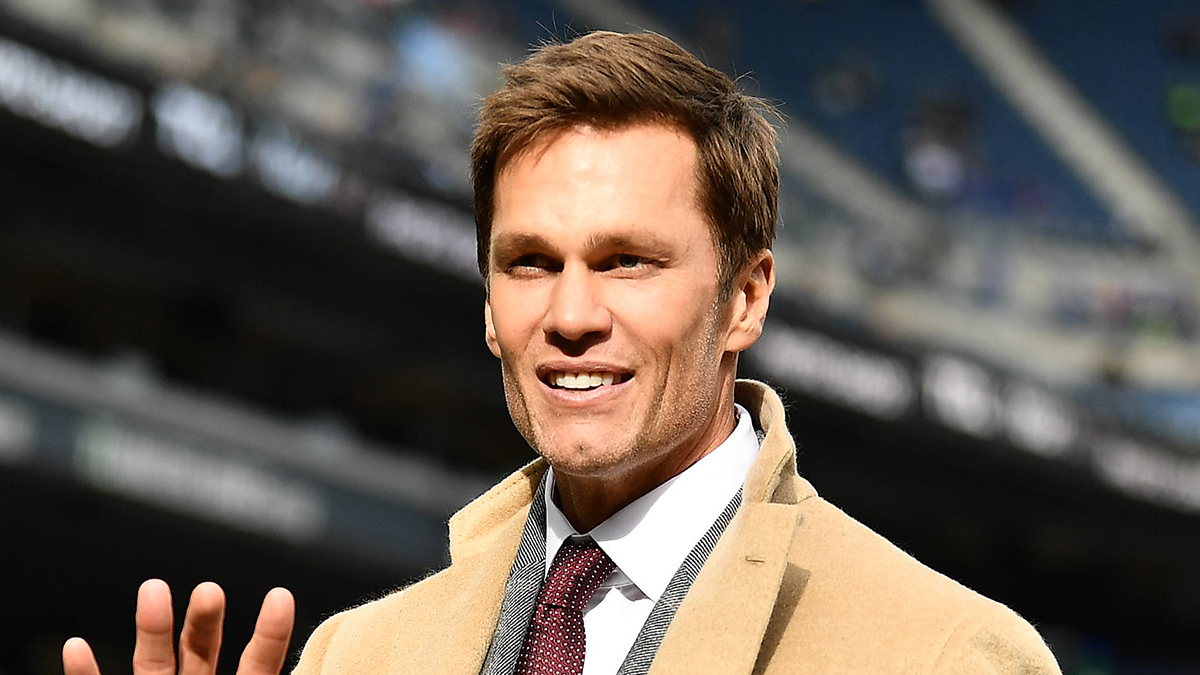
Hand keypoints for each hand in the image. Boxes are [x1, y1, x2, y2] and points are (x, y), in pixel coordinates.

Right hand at [63, 579, 295, 674]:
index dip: (270, 633)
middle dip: (205, 619)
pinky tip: (75, 647)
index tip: (281, 595)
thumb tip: (309, 673)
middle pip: (201, 650)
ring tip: (154, 588)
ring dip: (151, 628)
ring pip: (152, 664)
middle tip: (210, 590)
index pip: (260, 663)